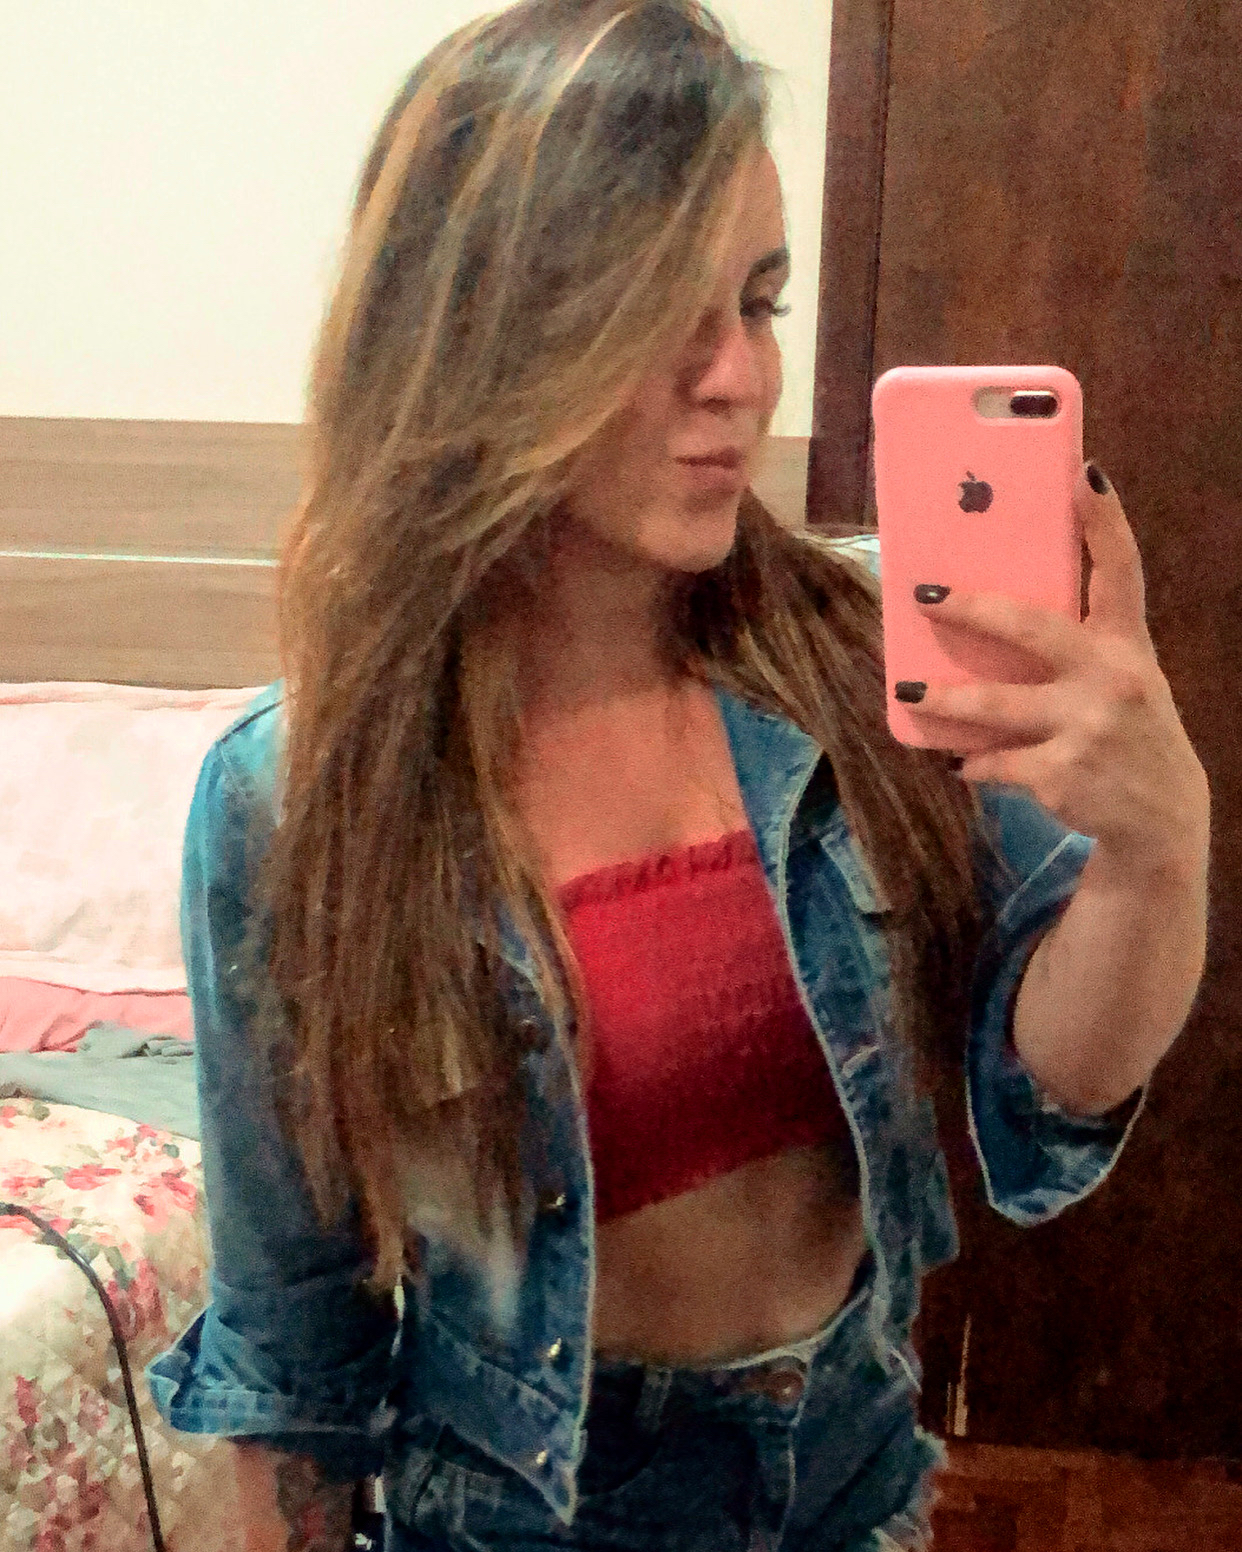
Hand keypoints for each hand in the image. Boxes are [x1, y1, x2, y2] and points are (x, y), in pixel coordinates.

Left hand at [903, 464, 1209, 875]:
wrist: (1163, 816)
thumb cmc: (1128, 730)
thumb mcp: (1125, 677)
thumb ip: (1081, 644)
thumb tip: (991, 613)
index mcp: (1127, 644)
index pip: (1121, 570)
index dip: (1104, 521)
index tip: (1083, 474)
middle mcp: (1112, 678)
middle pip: (1031, 628)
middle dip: (972, 609)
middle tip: (924, 596)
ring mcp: (1086, 727)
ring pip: (994, 706)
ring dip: (944, 700)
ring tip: (907, 692)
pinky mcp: (1061, 774)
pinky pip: (994, 762)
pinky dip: (972, 762)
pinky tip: (959, 763)